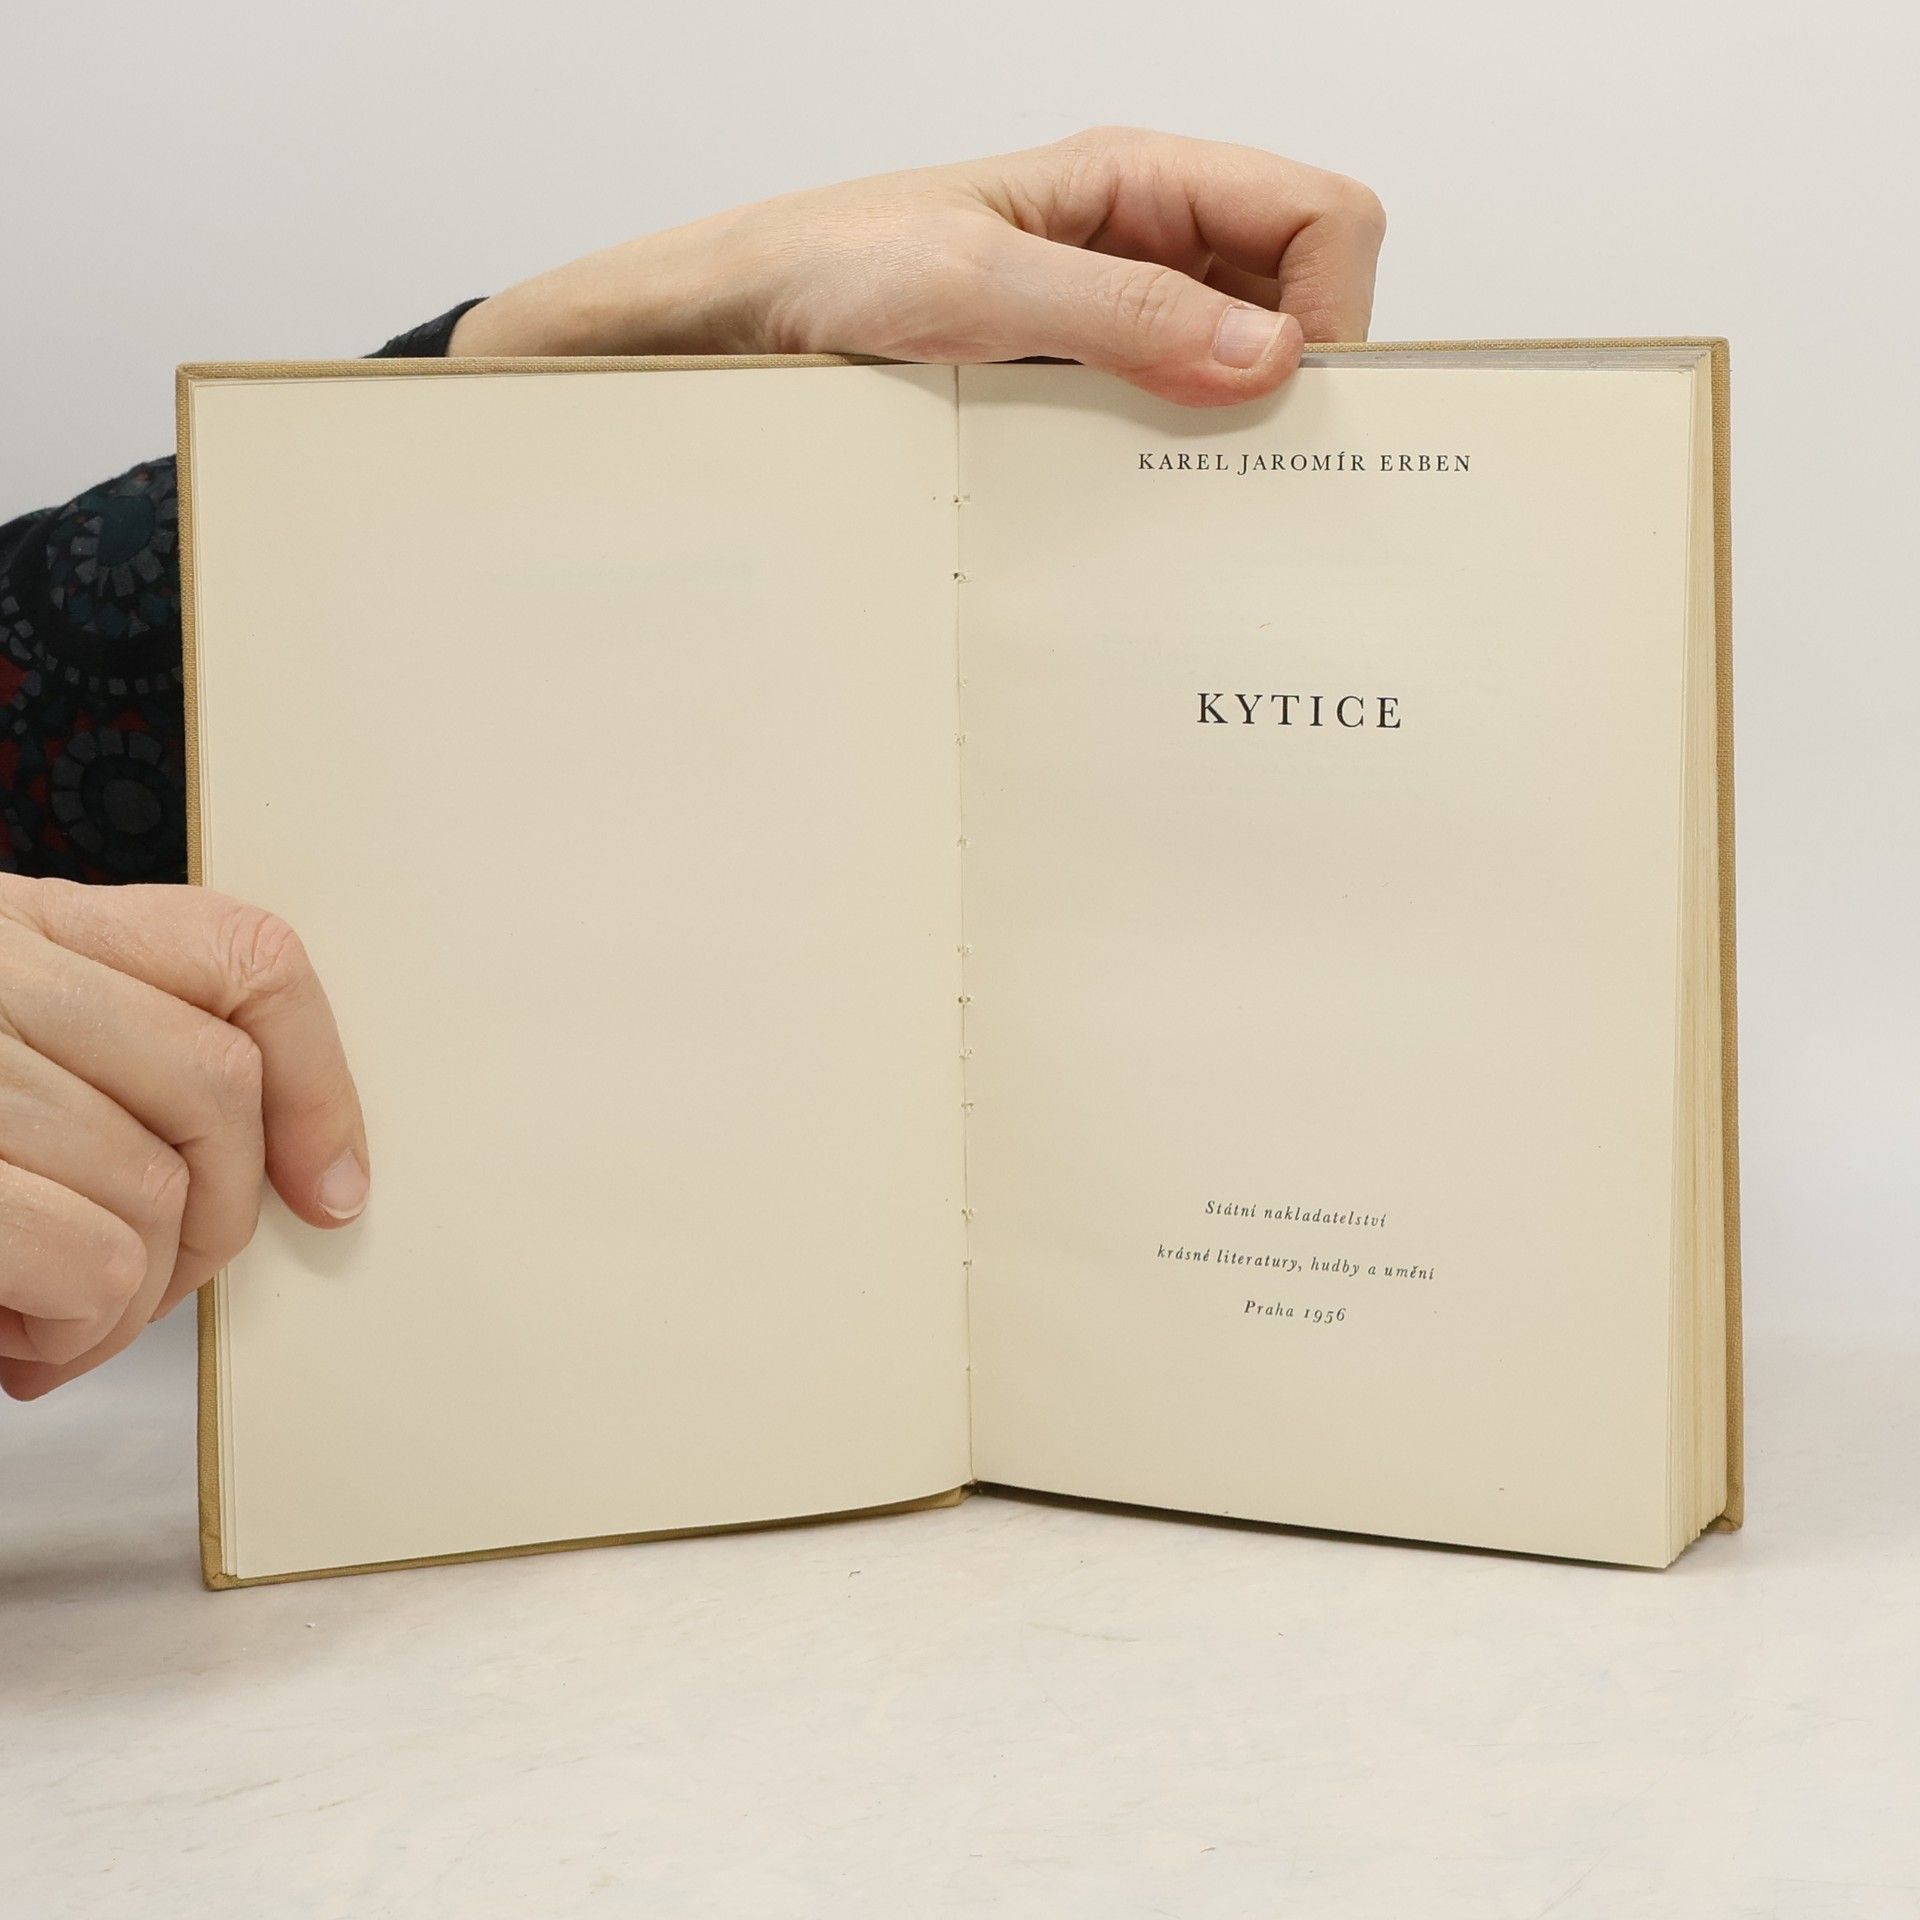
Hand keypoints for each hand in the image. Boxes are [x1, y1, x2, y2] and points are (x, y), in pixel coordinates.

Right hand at [0, 877, 366, 1399]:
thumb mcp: (9, 1062)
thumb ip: (118, 1070)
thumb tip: (309, 1173)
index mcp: (20, 924)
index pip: (243, 953)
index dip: (318, 1080)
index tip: (331, 1187)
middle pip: (216, 1090)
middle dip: (217, 1225)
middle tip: (149, 1284)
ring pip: (154, 1190)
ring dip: (130, 1302)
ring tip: (57, 1325)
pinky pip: (84, 1259)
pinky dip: (77, 1331)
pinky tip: (16, 1346)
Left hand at [451, 126, 1385, 405]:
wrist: (731, 322)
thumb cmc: (830, 269)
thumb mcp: (979, 284)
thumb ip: (1126, 312)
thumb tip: (1269, 357)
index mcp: (1140, 181)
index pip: (1322, 216)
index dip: (1335, 306)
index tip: (1286, 396)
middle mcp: (1143, 240)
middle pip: (1297, 293)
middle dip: (1295, 376)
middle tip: (1246, 457)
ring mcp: (1112, 311)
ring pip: (1238, 362)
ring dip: (1229, 423)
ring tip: (1183, 482)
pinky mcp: (1074, 374)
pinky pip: (1165, 408)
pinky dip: (1171, 450)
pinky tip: (1131, 488)